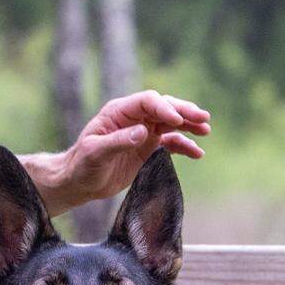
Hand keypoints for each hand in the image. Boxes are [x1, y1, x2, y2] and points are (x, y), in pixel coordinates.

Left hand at [61, 91, 210, 204]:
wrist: (79, 183)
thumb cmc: (82, 166)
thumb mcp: (95, 154)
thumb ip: (117, 142)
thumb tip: (143, 132)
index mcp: (118, 112)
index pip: (147, 101)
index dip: (164, 108)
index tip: (177, 120)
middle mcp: (134, 119)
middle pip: (164, 108)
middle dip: (184, 111)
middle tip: (202, 118)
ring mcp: (143, 132)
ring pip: (171, 123)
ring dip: (189, 125)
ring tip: (205, 131)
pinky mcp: (149, 148)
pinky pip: (171, 143)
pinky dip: (185, 146)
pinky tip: (197, 153)